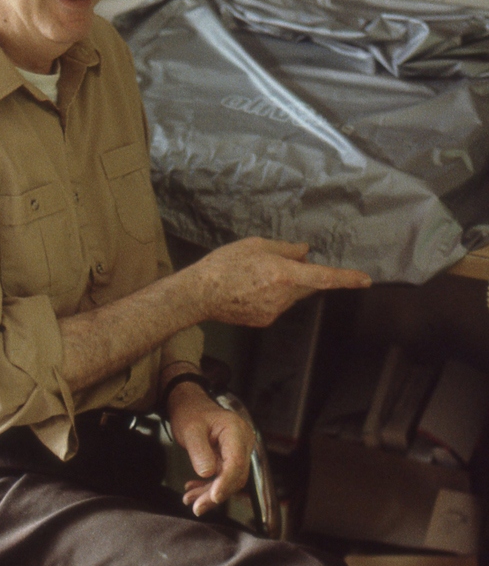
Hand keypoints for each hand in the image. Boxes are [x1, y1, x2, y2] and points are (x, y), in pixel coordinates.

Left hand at [167, 382, 255, 516]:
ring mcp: (238, 450)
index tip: (214, 497)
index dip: (226, 482)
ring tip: (190, 500)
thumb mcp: (190, 430)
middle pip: (235, 475)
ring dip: (210, 493)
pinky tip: (194, 491)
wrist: (190, 405)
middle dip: (215, 493)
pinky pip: (223, 477)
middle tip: (196, 507)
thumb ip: (199, 451)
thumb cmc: (190, 413)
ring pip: (229, 480)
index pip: (236, 462)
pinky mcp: (230, 458)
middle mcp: (242, 441)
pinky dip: (209, 486)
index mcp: (235, 430)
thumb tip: (207, 474)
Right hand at [193, 237, 370, 328]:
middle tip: (285, 261)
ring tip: (257, 275)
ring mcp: (274, 312)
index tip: (365, 280)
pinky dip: (272, 295)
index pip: (324, 278)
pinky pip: (278, 305)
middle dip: (304, 274)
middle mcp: (283, 296)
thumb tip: (305, 252)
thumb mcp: (256, 245)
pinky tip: (250, 288)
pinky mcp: (264, 320)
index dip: (346, 278)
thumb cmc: (225, 264)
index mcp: (284, 275)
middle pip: (307, 286)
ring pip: (292, 296)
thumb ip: (285, 249)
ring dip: (286, 284)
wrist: (200, 294)